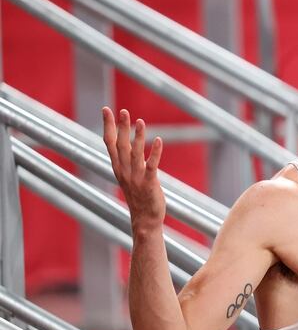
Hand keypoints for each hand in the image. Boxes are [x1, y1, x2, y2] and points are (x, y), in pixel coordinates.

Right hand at [102, 107, 165, 231]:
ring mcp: (136, 178)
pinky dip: (155, 153)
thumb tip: (124, 146)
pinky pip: (151, 166)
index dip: (108, 126)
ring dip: (137, 137)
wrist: (145, 220)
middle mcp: (124, 171)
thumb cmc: (139, 198)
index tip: (106, 109)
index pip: (109, 143)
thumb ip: (126, 162)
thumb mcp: (128, 178)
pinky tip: (159, 140)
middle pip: (120, 145)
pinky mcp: (149, 184)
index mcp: (118, 168)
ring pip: (135, 153)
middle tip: (122, 110)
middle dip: (121, 127)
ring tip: (140, 121)